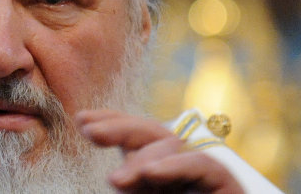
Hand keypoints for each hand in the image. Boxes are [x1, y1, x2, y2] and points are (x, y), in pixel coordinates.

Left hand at [76, 110, 243, 193]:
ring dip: (142, 157)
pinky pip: (202, 165)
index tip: (80, 119)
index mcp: (153, 178)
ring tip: (115, 181)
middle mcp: (176, 172)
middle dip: (119, 126)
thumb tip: (110, 178)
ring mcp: (200, 178)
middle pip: (151, 133)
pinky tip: (151, 173)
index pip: (133, 139)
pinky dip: (175, 165)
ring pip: (174, 144)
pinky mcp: (226, 187)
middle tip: (90, 130)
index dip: (110, 122)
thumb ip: (128, 191)